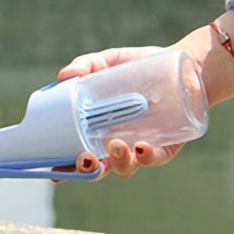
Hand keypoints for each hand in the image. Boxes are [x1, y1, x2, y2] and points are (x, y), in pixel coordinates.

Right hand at [55, 47, 182, 178]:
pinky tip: (142, 147)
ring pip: (126, 166)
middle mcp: (117, 141)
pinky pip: (156, 158)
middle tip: (85, 159)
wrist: (179, 65)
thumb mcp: (108, 61)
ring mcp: (140, 146)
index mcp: (97, 127)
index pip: (77, 151)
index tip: (54, 172)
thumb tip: (63, 75)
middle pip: (99, 167)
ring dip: (119, 162)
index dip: (65, 167)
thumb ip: (85, 65)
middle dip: (89, 170)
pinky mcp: (166, 146)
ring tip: (117, 145)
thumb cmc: (138, 65)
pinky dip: (148, 157)